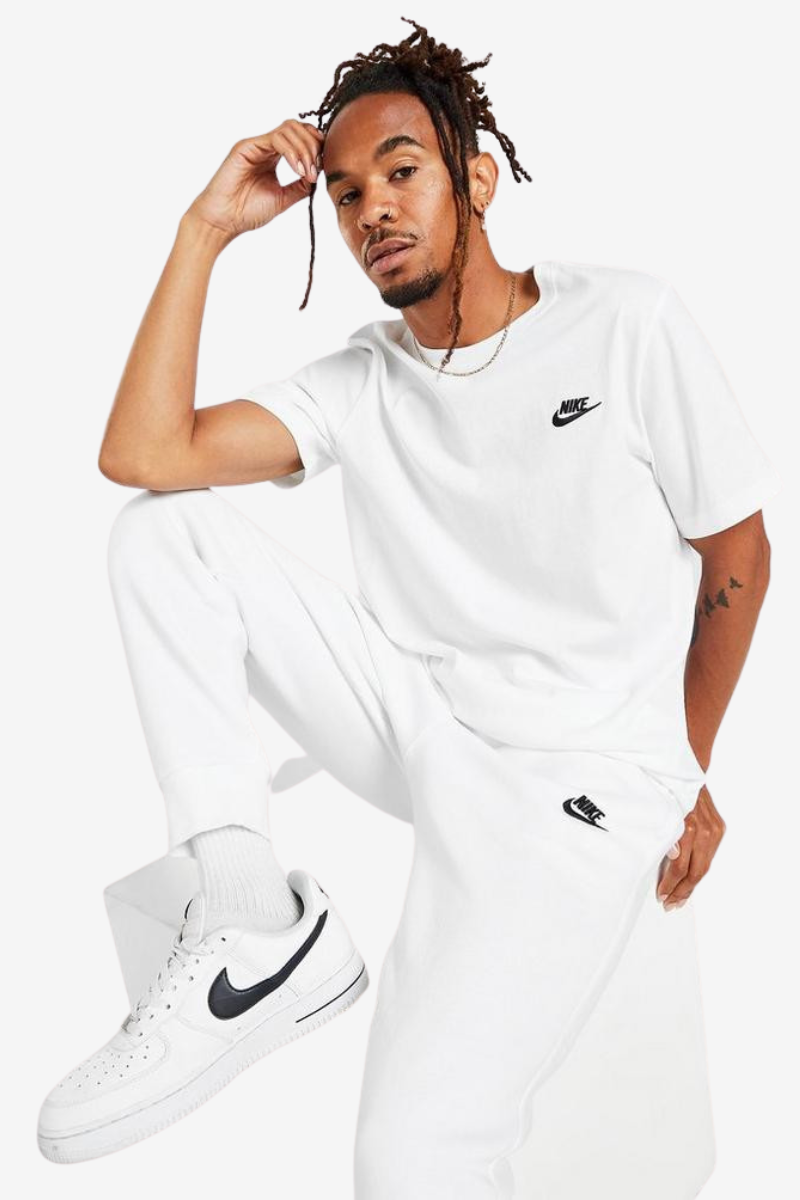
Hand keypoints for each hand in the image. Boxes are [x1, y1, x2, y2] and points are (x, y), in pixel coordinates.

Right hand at [184, 121, 324, 240]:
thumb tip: (318, 175)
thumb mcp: (283, 198)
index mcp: (274, 156)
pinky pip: (275, 138)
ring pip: (289, 128)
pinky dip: (292, 152)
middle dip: (313, 146)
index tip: (322, 168)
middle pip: (298, 127)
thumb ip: (300, 186)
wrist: (224, 221)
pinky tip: (297, 170)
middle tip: (315, 171)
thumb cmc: (247, 212)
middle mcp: (265, 147)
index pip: (301, 137)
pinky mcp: (246, 146)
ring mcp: (256, 144)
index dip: (316, 146)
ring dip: (304, 149)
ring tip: (306, 173)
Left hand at [656, 784, 725, 909]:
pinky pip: (709, 856)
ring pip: (704, 866)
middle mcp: (703, 830)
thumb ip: (661, 838)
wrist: (686, 769)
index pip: (680, 866)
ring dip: (691, 884)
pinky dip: (698, 869)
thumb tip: (663, 862)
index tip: (661, 896)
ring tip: (679, 898)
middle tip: (670, 904)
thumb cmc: (665, 790)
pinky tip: (690, 880)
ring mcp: (714, 830)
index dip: (670, 884)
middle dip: (682, 891)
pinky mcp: (719, 828)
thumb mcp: (655, 813)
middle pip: (695, 871)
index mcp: (686, 827)